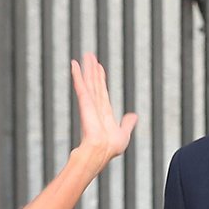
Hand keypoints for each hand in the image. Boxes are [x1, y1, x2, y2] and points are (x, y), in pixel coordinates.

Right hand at [71, 52, 136, 169]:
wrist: (100, 153)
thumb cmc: (110, 149)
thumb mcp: (123, 135)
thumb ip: (127, 124)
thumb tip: (134, 116)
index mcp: (104, 113)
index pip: (102, 91)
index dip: (101, 79)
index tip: (99, 67)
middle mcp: (96, 106)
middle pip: (94, 83)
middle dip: (92, 69)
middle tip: (89, 55)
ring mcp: (89, 104)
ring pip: (88, 81)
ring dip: (86, 68)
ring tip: (85, 55)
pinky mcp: (85, 103)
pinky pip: (81, 86)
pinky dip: (77, 75)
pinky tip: (74, 64)